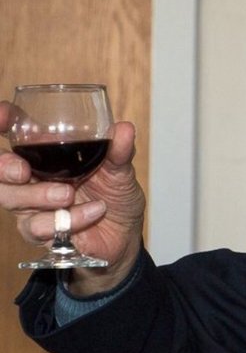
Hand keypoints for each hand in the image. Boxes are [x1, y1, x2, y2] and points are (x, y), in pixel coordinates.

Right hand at [0, 101, 145, 294]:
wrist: (125, 236)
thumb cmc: (116, 196)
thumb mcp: (121, 171)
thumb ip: (120, 151)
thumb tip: (124, 129)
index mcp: (49, 154)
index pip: (17, 132)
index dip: (5, 121)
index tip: (4, 116)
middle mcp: (34, 176)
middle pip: (0, 168)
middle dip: (4, 167)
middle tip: (23, 171)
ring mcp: (32, 205)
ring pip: (11, 198)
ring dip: (39, 196)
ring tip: (69, 195)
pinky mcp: (40, 231)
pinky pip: (38, 226)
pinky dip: (68, 219)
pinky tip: (92, 213)